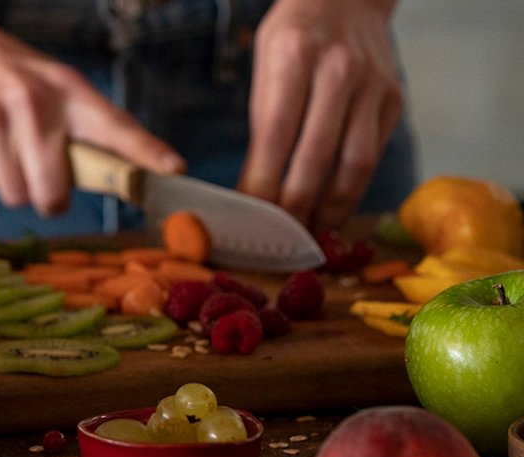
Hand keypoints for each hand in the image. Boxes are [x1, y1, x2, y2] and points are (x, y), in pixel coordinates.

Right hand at [0, 2, 184, 215]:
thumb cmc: (4, 72)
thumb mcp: (49, 83)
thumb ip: (79, 125)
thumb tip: (113, 179)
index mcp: (67, 90)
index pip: (114, 126)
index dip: (146, 151)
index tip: (174, 170)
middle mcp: (33, 104)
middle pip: (52, 193)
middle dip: (47, 198)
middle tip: (40, 182)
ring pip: (14, 195)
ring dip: (10, 184)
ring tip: (1, 147)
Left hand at [237, 0, 402, 228]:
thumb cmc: (294, 35)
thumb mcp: (264, 61)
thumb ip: (264, 116)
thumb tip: (253, 183)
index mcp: (294, 56)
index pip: (276, 133)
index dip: (262, 181)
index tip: (248, 214)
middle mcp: (338, 70)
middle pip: (315, 155)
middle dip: (295, 204)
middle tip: (277, 236)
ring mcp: (372, 85)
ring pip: (354, 162)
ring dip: (330, 206)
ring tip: (310, 232)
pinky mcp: (394, 99)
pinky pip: (374, 154)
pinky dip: (353, 188)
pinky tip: (334, 208)